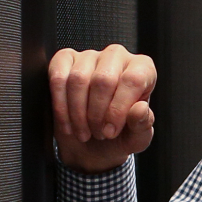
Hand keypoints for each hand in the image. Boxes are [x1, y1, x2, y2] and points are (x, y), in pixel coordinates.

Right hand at [49, 44, 156, 173]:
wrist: (94, 145)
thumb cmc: (121, 135)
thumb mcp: (138, 137)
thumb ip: (143, 123)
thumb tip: (140, 109)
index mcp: (143, 69)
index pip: (132, 81)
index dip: (118, 109)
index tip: (110, 131)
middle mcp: (118, 57)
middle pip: (103, 80)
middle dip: (97, 114)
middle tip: (98, 133)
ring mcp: (89, 56)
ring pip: (78, 79)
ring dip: (78, 113)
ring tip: (84, 132)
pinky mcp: (64, 60)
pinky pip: (58, 78)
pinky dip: (61, 106)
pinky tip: (67, 124)